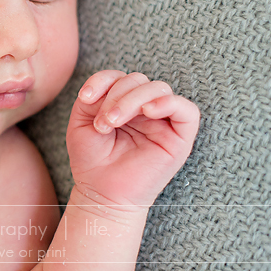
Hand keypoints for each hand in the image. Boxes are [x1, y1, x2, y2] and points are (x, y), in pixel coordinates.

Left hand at [66, 70, 199, 208]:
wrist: (101, 193)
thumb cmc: (92, 159)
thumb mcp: (82, 121)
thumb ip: (93, 97)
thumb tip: (110, 85)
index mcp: (123, 103)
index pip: (120, 76)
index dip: (102, 80)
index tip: (85, 98)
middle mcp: (145, 109)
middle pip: (138, 80)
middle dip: (116, 96)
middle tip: (102, 123)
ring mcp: (163, 122)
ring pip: (159, 89)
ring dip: (132, 100)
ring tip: (113, 123)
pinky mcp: (180, 139)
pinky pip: (188, 111)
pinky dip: (168, 103)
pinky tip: (148, 112)